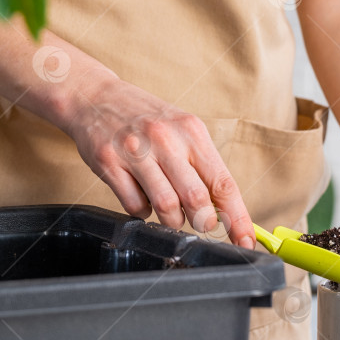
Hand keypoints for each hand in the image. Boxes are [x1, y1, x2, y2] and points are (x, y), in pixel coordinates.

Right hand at [63, 74, 255, 248]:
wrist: (94, 96)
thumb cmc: (145, 119)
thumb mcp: (181, 131)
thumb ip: (202, 166)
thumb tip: (224, 210)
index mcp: (192, 132)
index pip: (223, 183)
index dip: (238, 218)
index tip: (245, 242)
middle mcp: (166, 139)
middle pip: (197, 199)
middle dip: (203, 222)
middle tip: (200, 222)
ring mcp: (136, 151)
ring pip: (166, 207)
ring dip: (172, 221)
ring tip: (169, 210)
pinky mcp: (109, 163)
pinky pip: (134, 206)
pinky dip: (143, 212)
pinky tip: (142, 196)